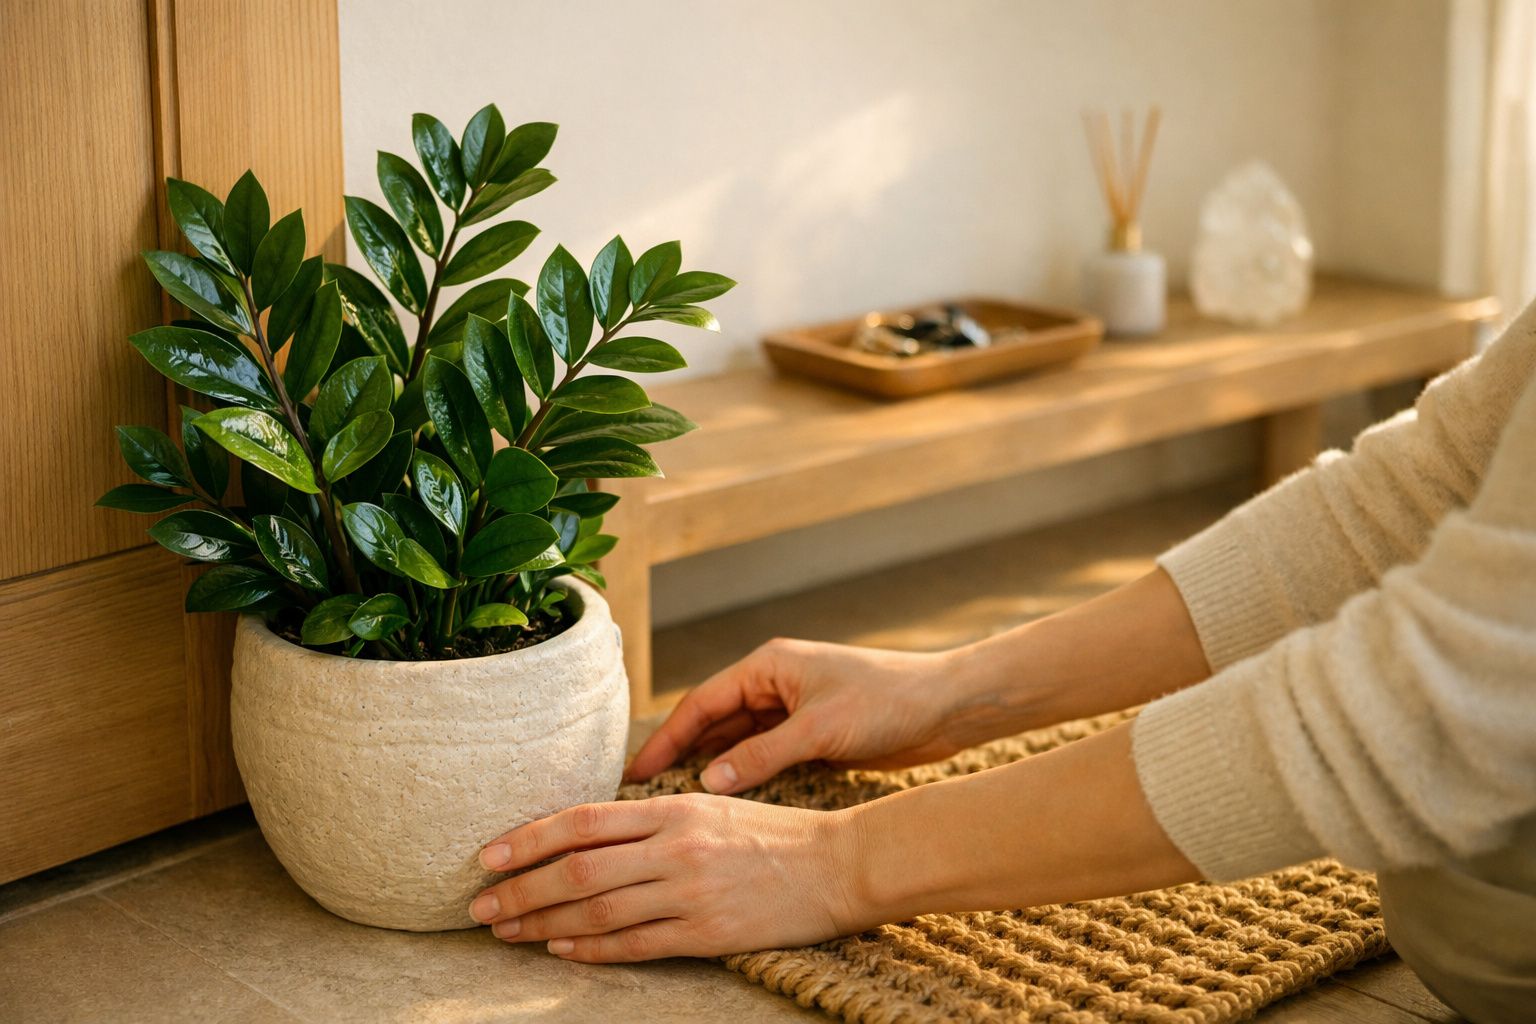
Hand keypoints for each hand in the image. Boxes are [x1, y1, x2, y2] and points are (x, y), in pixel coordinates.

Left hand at [471, 794, 868, 961]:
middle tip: (478, 905)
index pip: (582, 819)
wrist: (838, 864)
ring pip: (597, 908)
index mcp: (674, 808)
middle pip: (577, 867)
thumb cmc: (774, 835)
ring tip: (504, 931)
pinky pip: (635, 944)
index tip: (488, 855)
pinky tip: (559, 948)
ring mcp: (690, 892)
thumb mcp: (711, 808)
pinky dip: (590, 948)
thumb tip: (588, 837)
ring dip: (541, 922)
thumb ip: (654, 820)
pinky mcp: (707, 933)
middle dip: (519, 888)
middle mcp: (676, 847)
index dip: (528, 838)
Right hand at [626, 637, 1012, 794]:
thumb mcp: (820, 729)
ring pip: (736, 741)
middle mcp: (775, 683)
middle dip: (680, 755)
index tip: (636, 771)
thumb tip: (707, 783)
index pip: (702, 703)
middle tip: (644, 794)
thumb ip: (761, 756)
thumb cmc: (889, 701)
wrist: (948, 707)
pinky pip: (763, 755)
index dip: (666, 738)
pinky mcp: (813, 735)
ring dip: (709, 767)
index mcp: (769, 666)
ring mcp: (793, 710)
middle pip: (713, 722)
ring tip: (674, 803)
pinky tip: (725, 802)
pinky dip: (742, 775)